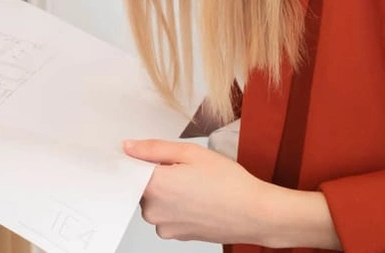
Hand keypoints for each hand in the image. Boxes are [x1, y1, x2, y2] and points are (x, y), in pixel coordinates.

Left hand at [123, 139, 284, 244]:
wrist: (257, 215)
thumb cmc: (229, 184)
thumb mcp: (190, 152)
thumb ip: (153, 149)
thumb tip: (128, 148)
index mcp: (154, 186)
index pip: (127, 169)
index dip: (136, 159)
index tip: (147, 155)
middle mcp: (153, 210)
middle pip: (141, 185)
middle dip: (155, 174)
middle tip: (183, 169)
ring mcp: (164, 226)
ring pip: (154, 201)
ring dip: (166, 191)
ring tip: (195, 185)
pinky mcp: (175, 235)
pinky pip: (166, 215)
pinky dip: (176, 206)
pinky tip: (197, 199)